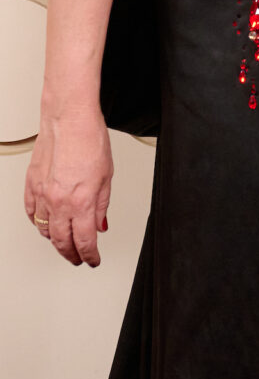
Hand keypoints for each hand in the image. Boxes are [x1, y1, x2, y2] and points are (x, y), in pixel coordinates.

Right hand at [24, 107, 112, 265]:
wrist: (69, 118)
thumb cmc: (90, 139)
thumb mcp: (107, 176)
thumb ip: (102, 205)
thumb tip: (100, 224)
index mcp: (81, 201)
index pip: (84, 241)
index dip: (89, 255)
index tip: (93, 260)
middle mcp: (59, 201)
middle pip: (62, 241)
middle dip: (72, 254)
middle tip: (78, 258)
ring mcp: (42, 194)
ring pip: (44, 230)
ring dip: (55, 241)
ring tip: (64, 243)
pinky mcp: (31, 185)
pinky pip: (31, 213)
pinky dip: (38, 223)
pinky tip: (45, 224)